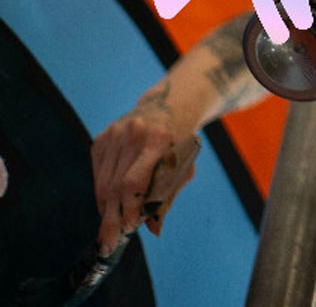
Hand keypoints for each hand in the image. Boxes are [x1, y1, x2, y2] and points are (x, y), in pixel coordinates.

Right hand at [91, 95, 194, 254]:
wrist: (170, 105)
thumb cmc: (181, 142)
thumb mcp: (185, 166)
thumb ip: (168, 197)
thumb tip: (153, 230)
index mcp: (157, 140)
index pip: (133, 182)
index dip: (129, 209)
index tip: (129, 229)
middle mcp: (132, 134)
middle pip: (114, 186)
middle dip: (111, 218)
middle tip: (108, 243)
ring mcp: (113, 134)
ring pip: (102, 181)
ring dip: (104, 209)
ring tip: (108, 230)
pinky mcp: (102, 137)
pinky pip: (98, 172)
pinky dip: (101, 192)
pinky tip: (107, 206)